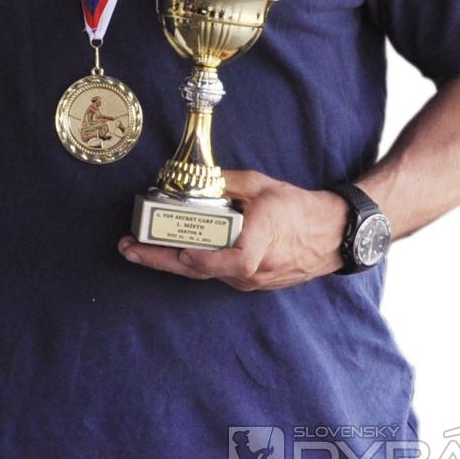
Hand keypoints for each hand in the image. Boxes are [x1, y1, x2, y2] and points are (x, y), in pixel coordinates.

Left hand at [118, 170, 345, 290]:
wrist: (331, 235)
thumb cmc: (297, 209)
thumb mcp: (261, 185)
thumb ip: (225, 182)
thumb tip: (193, 176)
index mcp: (261, 242)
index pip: (232, 260)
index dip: (203, 258)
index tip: (178, 249)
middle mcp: (254, 268)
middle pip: (202, 270)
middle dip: (160, 260)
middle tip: (128, 248)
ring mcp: (251, 280)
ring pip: (204, 274)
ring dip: (169, 261)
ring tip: (136, 248)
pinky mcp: (248, 282)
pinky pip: (214, 273)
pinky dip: (189, 262)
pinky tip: (165, 251)